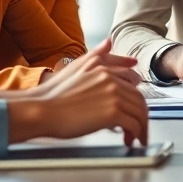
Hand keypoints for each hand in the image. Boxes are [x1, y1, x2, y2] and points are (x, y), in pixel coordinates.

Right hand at [1, 39, 148, 146]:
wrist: (41, 110)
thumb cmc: (53, 95)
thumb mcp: (75, 67)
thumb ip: (96, 55)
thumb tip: (109, 42)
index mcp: (102, 67)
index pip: (131, 79)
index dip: (136, 94)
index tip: (139, 104)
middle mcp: (111, 78)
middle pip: (138, 97)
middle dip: (141, 113)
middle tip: (138, 125)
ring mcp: (113, 94)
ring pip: (139, 111)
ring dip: (141, 126)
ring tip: (135, 136)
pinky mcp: (112, 112)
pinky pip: (134, 124)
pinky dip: (135, 134)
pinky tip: (129, 139)